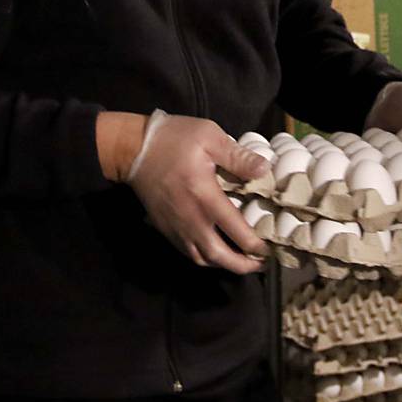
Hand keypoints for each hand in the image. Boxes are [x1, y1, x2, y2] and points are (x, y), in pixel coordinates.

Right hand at [124, 110, 271, 274]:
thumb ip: (237, 156)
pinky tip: (214, 251)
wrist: (133, 149)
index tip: (268, 248)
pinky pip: (187, 252)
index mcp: (205, 197)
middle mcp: (191, 219)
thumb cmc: (173, 140)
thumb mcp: (209, 136)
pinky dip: (204, 258)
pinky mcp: (164, 228)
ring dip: (223, 265)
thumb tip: (264, 169)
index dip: (256, 245)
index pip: (236, 232)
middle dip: (241, 266)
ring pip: (201, 259)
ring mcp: (175, 227)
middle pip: (219, 256)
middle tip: (259, 264)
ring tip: (239, 262)